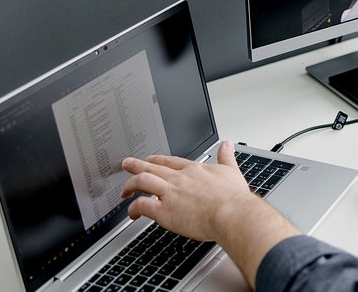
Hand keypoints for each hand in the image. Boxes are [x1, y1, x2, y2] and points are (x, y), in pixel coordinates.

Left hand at [121, 141, 300, 286]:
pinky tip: (131, 213)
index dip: (158, 160)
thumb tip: (228, 143)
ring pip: (142, 181)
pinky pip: (142, 205)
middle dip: (136, 165)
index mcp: (194, 170)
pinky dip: (133, 208)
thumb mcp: (231, 171)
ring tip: (124, 190)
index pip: (171, 162)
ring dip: (130, 185)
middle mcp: (179, 179)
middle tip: (126, 164)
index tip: (152, 160)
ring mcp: (170, 193)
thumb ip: (226, 156)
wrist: (232, 213)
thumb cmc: (233, 198)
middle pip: (152, 167)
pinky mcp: (164, 211)